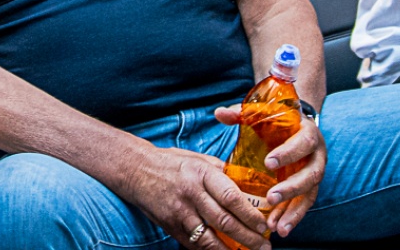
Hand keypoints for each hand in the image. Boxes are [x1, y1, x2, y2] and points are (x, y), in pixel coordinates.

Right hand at [117, 142, 271, 249]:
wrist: (135, 170)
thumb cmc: (171, 163)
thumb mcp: (198, 158)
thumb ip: (221, 171)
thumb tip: (248, 184)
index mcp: (201, 173)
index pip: (231, 197)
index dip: (250, 214)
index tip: (264, 224)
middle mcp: (191, 193)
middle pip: (225, 222)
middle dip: (249, 238)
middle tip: (265, 245)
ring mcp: (179, 212)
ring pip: (210, 239)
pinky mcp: (170, 226)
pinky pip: (195, 244)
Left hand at [211, 104, 324, 235]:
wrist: (296, 127)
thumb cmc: (277, 121)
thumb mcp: (263, 113)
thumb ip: (242, 112)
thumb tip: (219, 113)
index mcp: (308, 134)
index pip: (303, 143)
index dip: (288, 153)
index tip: (268, 162)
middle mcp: (317, 156)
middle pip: (310, 175)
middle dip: (291, 188)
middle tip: (271, 198)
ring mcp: (314, 174)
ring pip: (309, 196)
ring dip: (293, 212)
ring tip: (276, 227)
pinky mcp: (309, 189)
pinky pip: (303, 205)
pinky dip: (291, 217)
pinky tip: (278, 228)